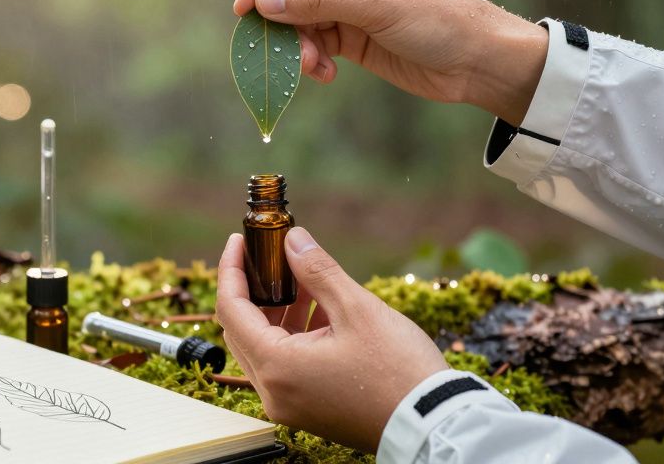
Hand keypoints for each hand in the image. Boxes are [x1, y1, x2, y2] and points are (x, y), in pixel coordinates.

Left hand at [214, 227, 448, 452]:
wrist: (432, 422)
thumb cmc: (398, 371)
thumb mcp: (357, 309)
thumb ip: (317, 271)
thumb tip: (293, 240)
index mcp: (277, 368)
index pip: (231, 309)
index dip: (231, 270)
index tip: (239, 240)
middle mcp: (274, 392)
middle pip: (242, 330)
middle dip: (254, 288)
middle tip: (271, 255)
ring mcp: (290, 404)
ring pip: (265, 347)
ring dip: (277, 310)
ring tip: (303, 275)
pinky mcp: (307, 408)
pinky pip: (285, 364)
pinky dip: (294, 333)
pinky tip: (320, 307)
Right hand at [233, 0, 547, 124]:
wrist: (479, 61)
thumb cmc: (439, 18)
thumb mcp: (377, 6)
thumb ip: (318, 2)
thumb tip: (263, 1)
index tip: (246, 7)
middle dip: (280, 16)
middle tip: (268, 46)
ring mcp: (351, 0)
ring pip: (300, 17)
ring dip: (298, 44)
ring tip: (311, 67)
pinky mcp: (354, 34)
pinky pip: (316, 42)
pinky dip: (313, 59)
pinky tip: (326, 74)